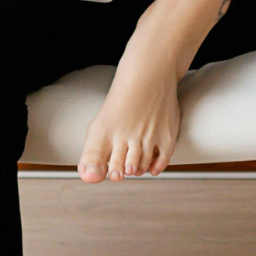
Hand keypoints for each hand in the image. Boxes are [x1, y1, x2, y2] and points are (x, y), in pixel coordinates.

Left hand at [77, 30, 180, 182]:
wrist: (148, 75)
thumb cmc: (121, 106)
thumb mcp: (100, 127)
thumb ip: (92, 155)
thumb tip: (88, 179)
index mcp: (105, 130)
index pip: (96, 159)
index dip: (97, 171)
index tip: (104, 173)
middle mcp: (126, 134)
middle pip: (121, 166)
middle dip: (118, 171)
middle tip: (119, 172)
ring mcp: (147, 135)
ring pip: (139, 166)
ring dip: (136, 169)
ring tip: (133, 165)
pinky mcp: (166, 135)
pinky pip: (161, 161)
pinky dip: (155, 167)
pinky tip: (150, 166)